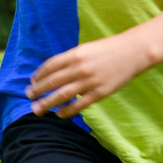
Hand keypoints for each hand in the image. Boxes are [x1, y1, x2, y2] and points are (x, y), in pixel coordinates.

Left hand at [29, 33, 152, 117]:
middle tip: (28, 95)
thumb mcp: (87, 49)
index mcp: (76, 54)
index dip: (39, 75)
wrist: (134, 52)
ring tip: (37, 109)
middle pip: (53, 81)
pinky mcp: (100, 93)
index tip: (32, 81)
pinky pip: (79, 105)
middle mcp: (80, 68)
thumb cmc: (109, 49)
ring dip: (47, 103)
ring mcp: (90, 81)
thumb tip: (54, 73)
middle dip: (38, 90)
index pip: (50, 66)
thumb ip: (71, 60)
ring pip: (62, 95)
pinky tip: (59, 114)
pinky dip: (67, 111)